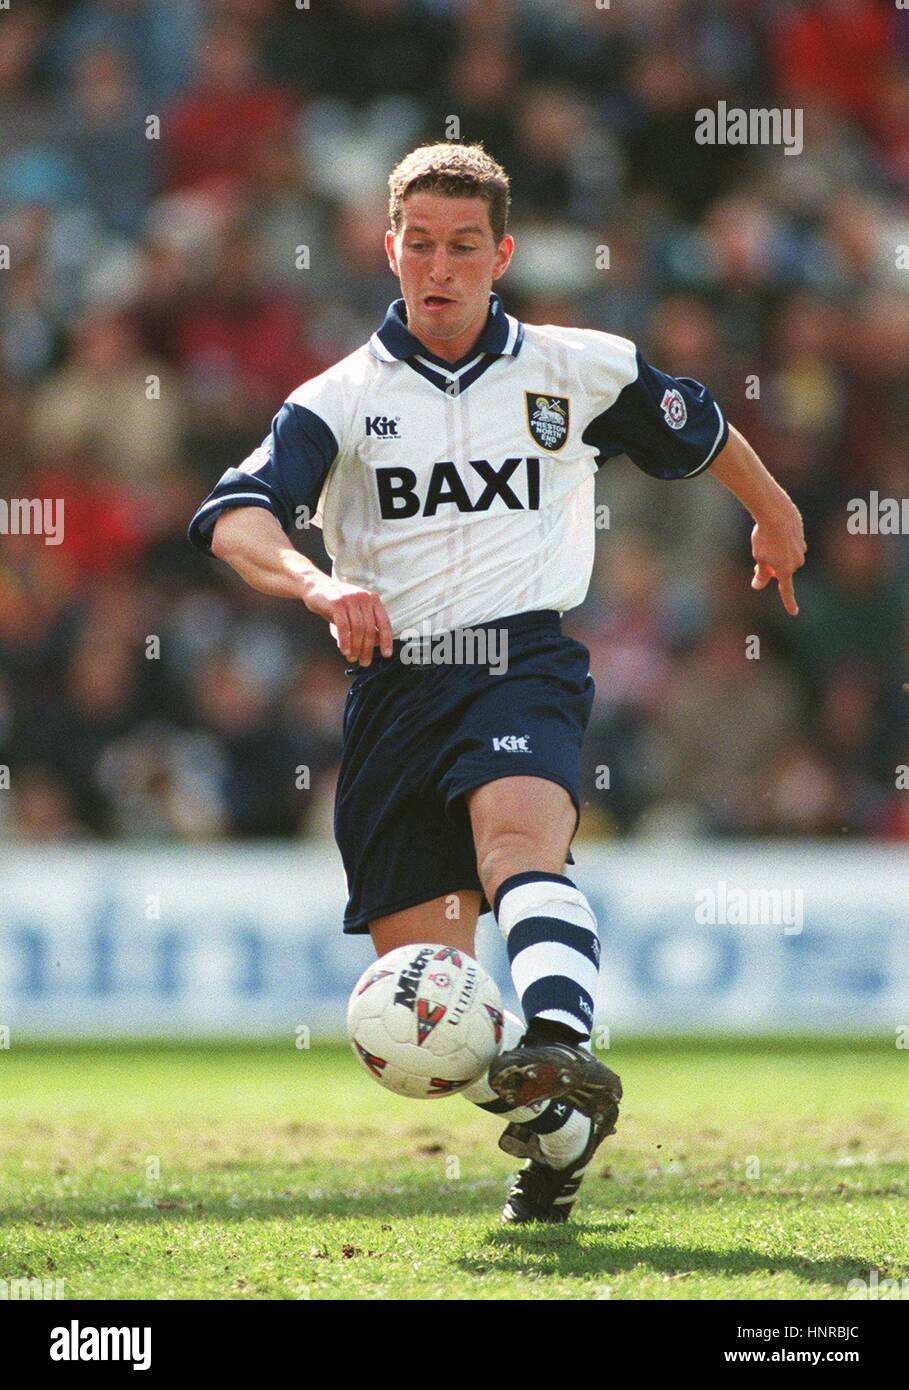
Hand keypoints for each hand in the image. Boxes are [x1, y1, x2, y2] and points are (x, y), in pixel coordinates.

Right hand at [300, 574, 393, 664]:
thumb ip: (367, 625)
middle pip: (370, 628)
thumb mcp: (354, 614)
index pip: (384, 622)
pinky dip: (345, 641)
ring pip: (358, 628)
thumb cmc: (337, 604)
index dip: (386, 640)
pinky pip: (344, 626)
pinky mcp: (336, 602)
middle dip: (367, 648)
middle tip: (364, 662)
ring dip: (356, 647)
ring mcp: (350, 598)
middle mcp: (364, 597)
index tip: (386, 654)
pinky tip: (344, 650)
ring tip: (352, 658)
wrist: (315, 586)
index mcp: (372, 599)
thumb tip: (377, 643)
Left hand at [750, 501, 805, 615]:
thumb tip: (758, 586)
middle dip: (772, 568)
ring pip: (787, 557)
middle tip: (759, 560)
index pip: (787, 591)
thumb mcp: (758, 556)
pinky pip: (791, 545)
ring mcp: (801, 549)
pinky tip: (776, 532)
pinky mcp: (802, 538)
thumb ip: (761, 573)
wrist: (776, 512)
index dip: (789, 603)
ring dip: (778, 555)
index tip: (794, 612)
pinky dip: (784, 543)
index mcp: (785, 570)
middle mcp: (797, 562)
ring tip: (767, 540)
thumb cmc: (764, 536)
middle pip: (782, 571)